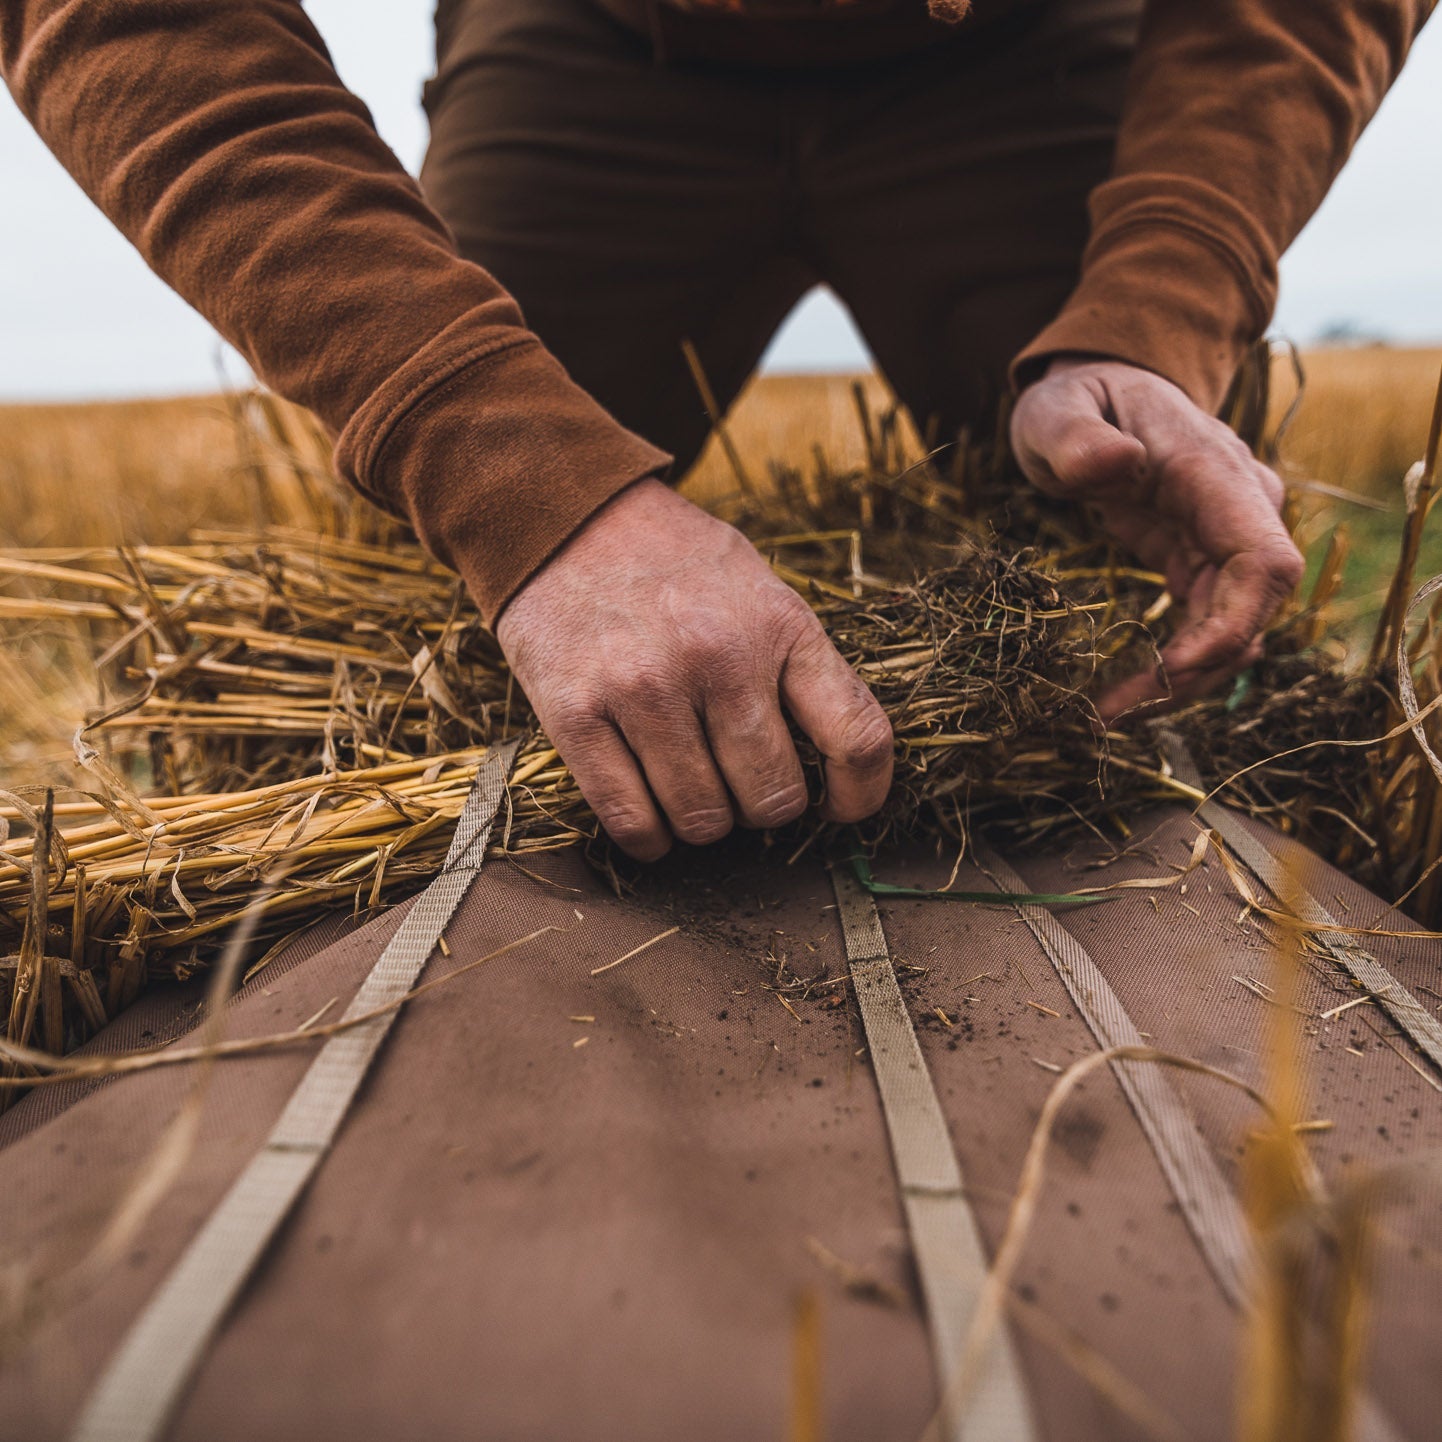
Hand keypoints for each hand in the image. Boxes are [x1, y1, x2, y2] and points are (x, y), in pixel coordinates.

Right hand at [490, 479, 893, 859]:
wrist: (565, 515)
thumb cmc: (674, 563)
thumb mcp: (759, 588)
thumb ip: (797, 664)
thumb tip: (835, 766)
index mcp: (777, 625)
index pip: (856, 735)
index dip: (862, 793)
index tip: (843, 809)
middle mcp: (716, 657)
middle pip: (772, 798)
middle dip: (761, 806)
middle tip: (740, 783)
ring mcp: (643, 688)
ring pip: (702, 819)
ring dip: (702, 820)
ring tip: (689, 784)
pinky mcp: (576, 714)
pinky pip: (631, 820)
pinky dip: (648, 836)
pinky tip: (650, 814)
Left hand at [1010, 357, 1303, 720]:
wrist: (1101, 387)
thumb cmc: (1079, 397)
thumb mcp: (1056, 410)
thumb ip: (1076, 438)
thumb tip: (1118, 466)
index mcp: (1213, 473)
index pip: (1263, 561)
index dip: (1231, 626)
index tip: (1172, 670)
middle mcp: (1240, 508)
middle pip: (1251, 611)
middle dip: (1194, 673)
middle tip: (1117, 714)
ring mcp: (1228, 536)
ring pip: (1232, 629)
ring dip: (1182, 681)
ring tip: (1110, 715)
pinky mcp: (1204, 560)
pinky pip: (1206, 624)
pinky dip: (1173, 664)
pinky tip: (1125, 693)